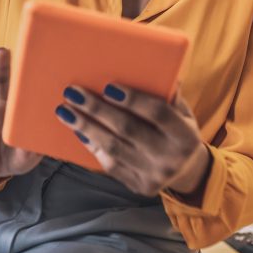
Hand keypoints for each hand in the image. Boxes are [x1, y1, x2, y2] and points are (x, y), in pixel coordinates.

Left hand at [56, 83, 208, 196]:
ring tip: (65, 110)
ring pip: (113, 147)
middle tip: (73, 93)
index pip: (158, 113)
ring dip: (85, 127)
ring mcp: (153, 176)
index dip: (133, 99)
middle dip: (97, 109)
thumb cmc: (177, 129)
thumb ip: (166, 93)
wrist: (187, 170)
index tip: (108, 86)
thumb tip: (147, 66)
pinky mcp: (138, 186)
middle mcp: (171, 158)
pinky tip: (78, 130)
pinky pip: (109, 163)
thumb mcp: (181, 111)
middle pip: (128, 129)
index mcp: (186, 136)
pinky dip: (92, 145)